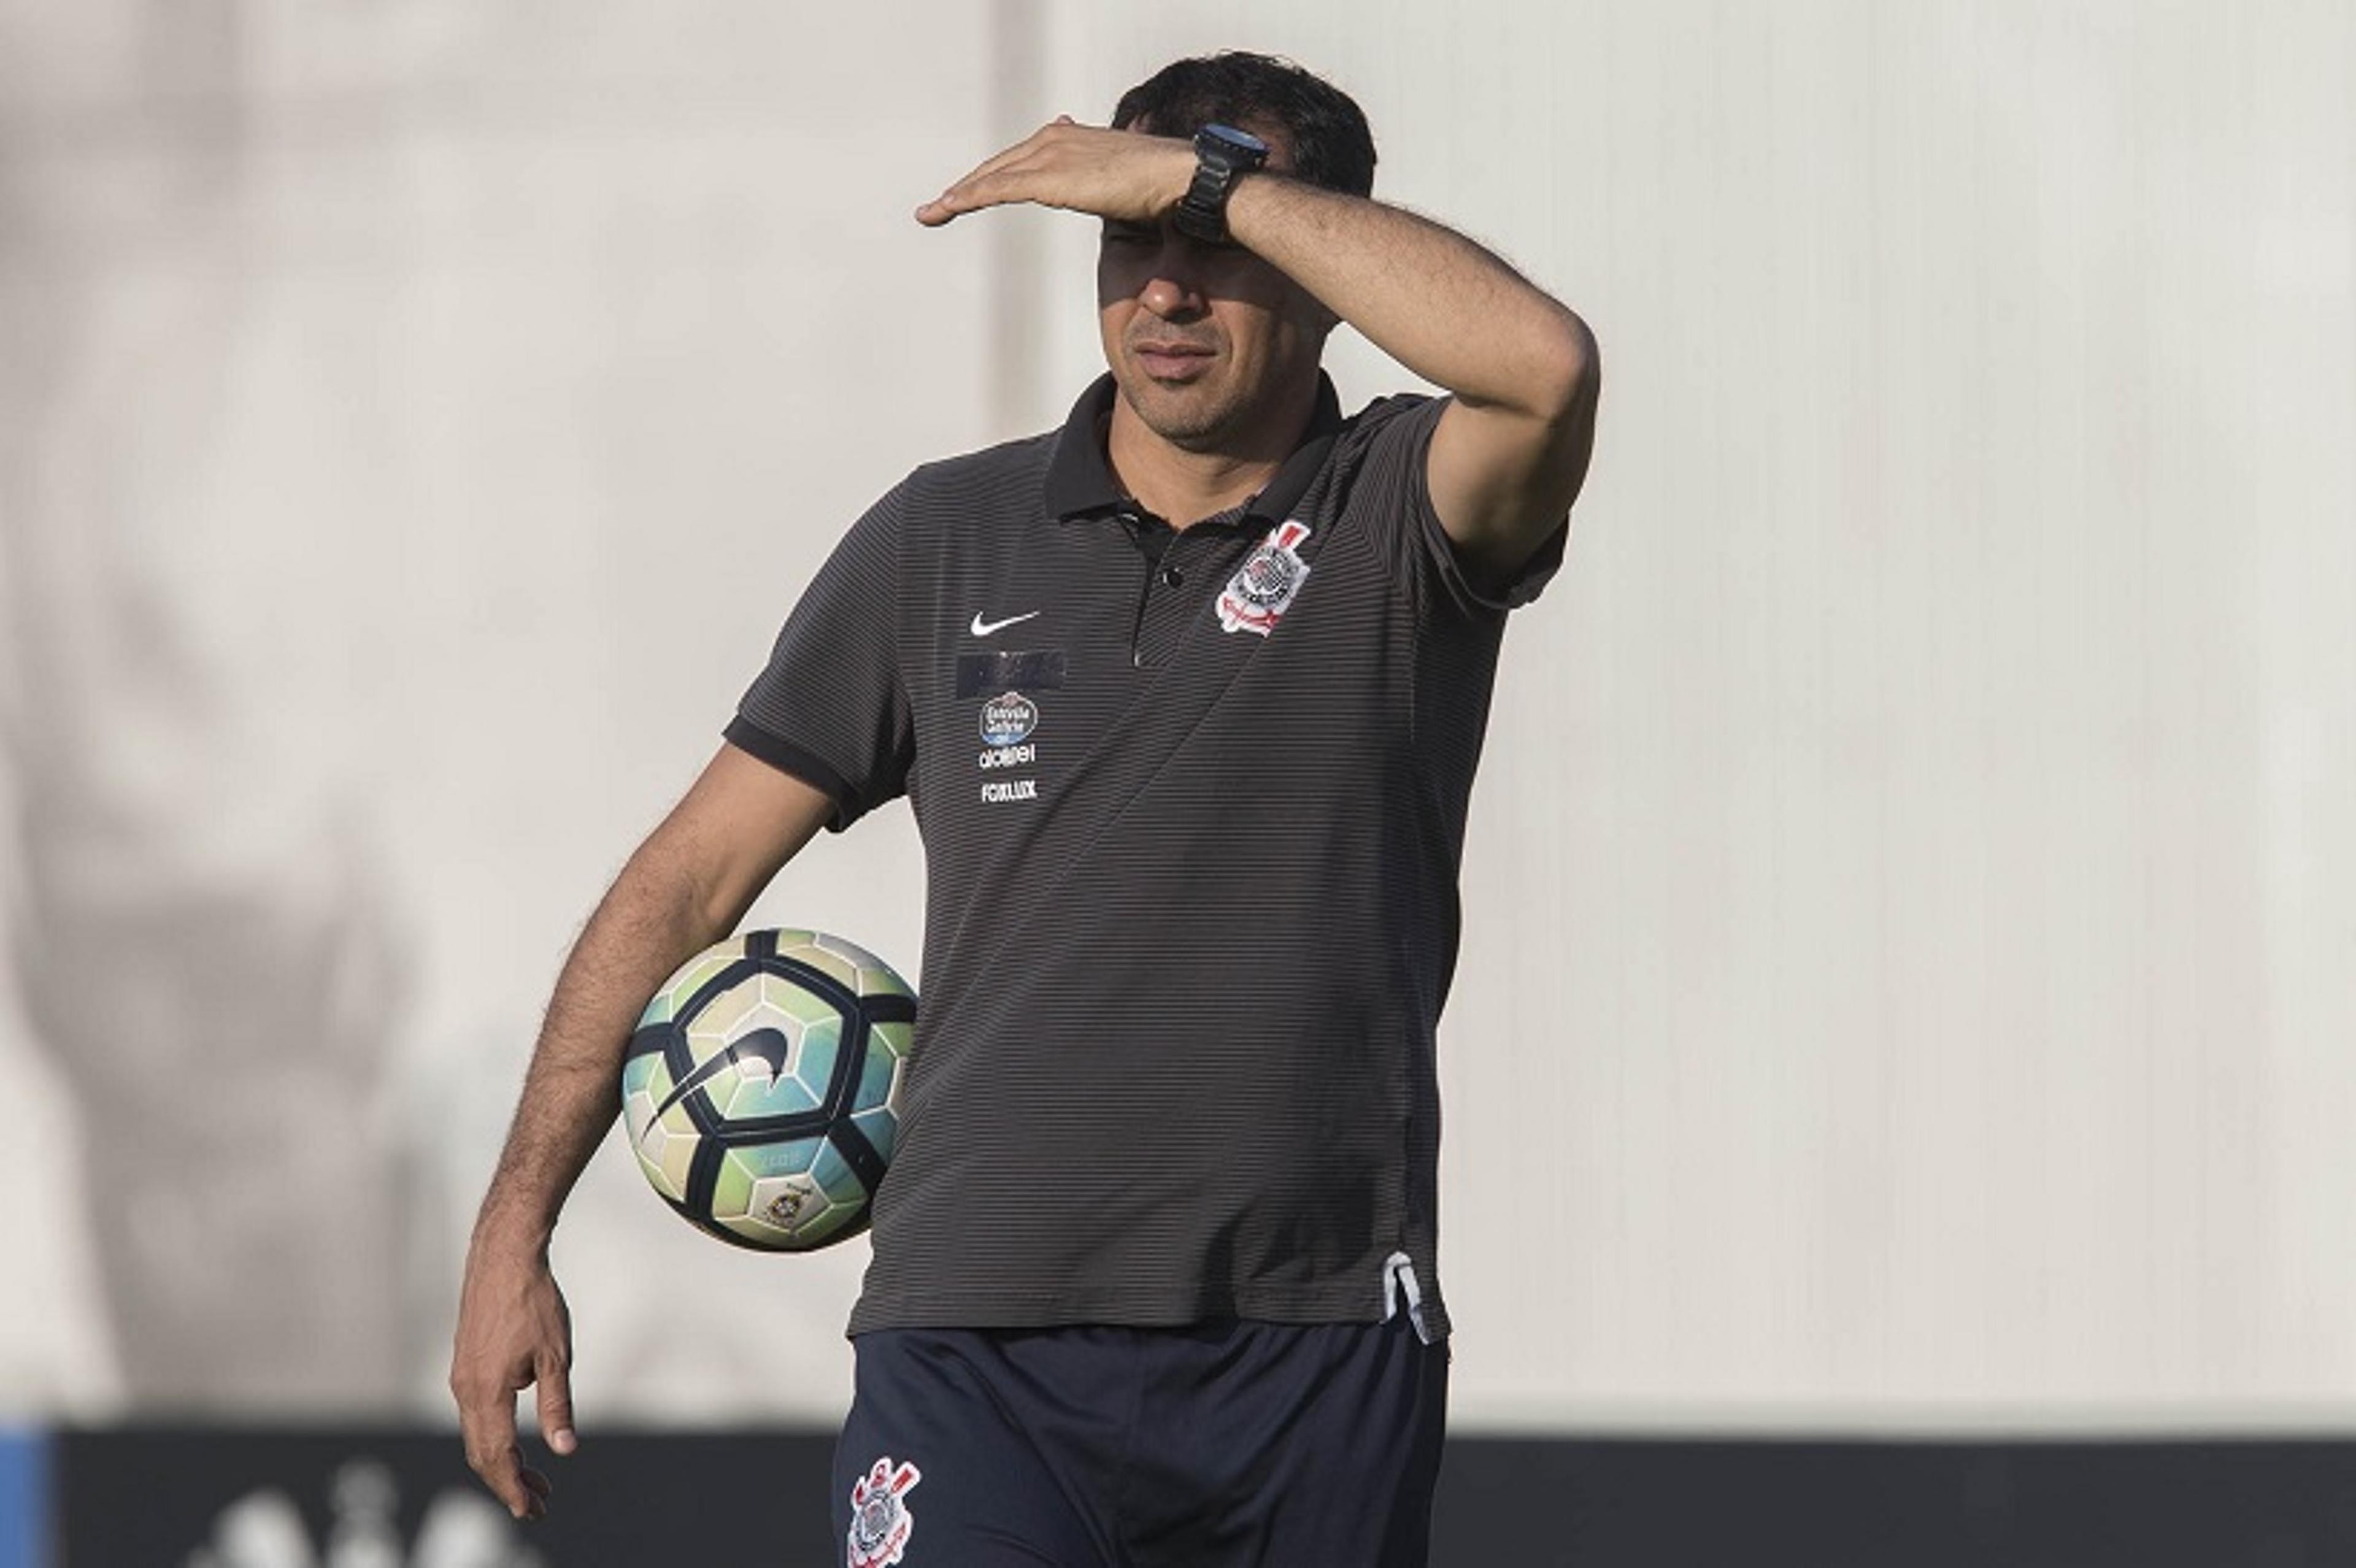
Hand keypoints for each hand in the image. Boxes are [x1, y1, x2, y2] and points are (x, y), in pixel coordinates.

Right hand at [450, 1236, 575, 1520]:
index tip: (533, 1511)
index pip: (497, 1456)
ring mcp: (461, 1377)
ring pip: (477, 1436)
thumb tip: (565, 1450)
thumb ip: (557, 1406)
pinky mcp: (465, 1365)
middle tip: (539, 1505)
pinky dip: (495, 1437)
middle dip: (509, 1483)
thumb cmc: (533, 1302)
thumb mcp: (556, 1357)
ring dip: (503, 1461)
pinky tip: (517, 1440)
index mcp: (487, 1391)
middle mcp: (466, 1389)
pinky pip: (475, 1415)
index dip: (514, 1488)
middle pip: (482, 1454)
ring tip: (536, 1479)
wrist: (503, 1258)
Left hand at [916, 117, 1194, 227]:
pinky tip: (949, 206)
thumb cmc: (1158, 183)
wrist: (1175, 177)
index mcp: (1068, 138)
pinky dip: (969, 198)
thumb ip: (1097, 177)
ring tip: (932, 212)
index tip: (969, 192)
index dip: (991, 177)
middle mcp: (1053, 140)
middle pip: (998, 166)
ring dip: (957, 196)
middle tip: (937, 206)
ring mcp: (1049, 156)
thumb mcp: (1119, 176)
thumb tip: (1094, 180)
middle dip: (965, 186)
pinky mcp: (1048, 178)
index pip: (1019, 159)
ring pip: (990, 176)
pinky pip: (998, 189)